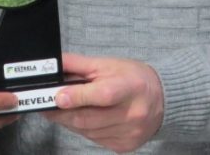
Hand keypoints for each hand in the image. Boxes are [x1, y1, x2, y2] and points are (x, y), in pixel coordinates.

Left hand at [44, 53, 163, 152]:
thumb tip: (53, 65)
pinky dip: (83, 130)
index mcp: (130, 88)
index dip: (78, 97)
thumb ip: (78, 64)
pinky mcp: (125, 146)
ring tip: (61, 111)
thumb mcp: (107, 64)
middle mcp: (132, 114)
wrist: (163, 99)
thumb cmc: (132, 78)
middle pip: (89, 119)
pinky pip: (95, 140)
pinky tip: (81, 119)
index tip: (57, 97)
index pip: (102, 95)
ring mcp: (129, 133)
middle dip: (62, 114)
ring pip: (88, 132)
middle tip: (46, 106)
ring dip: (70, 122)